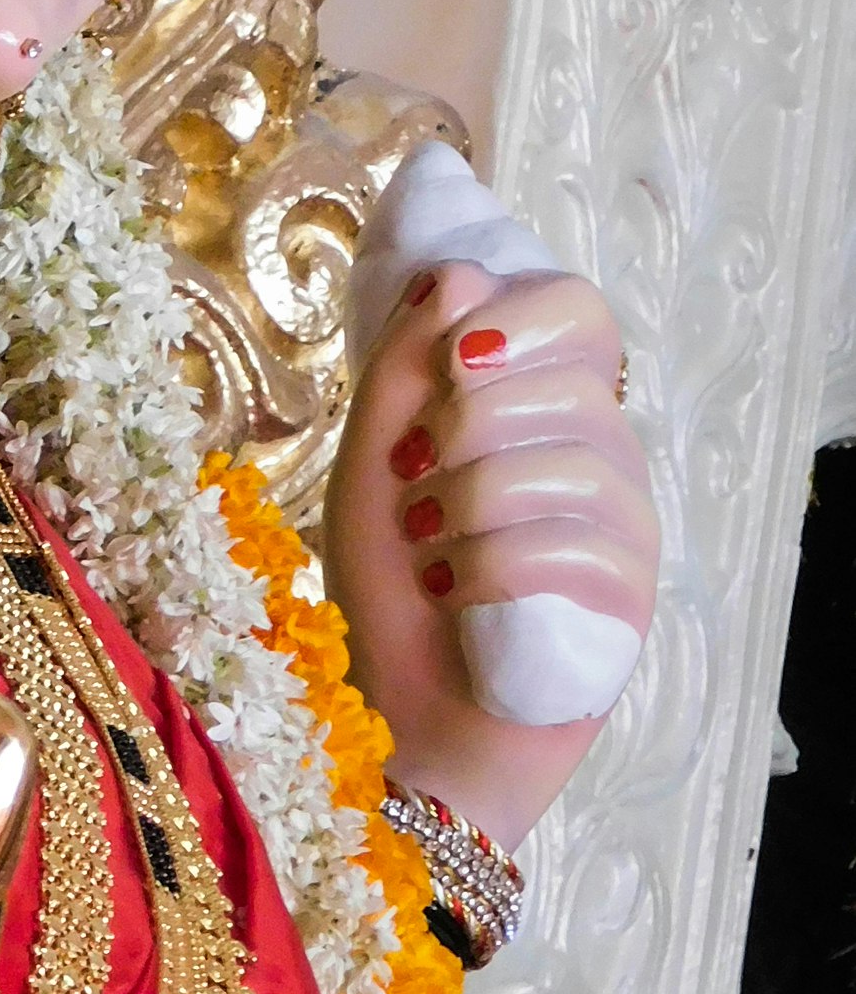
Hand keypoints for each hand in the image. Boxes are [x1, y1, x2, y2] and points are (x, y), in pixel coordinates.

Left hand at [322, 263, 657, 851]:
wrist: (398, 721)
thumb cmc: (386, 590)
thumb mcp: (369, 460)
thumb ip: (402, 365)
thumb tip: (455, 272)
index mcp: (546, 410)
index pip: (578, 311)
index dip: (509, 325)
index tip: (445, 367)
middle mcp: (601, 457)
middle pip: (564, 381)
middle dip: (463, 429)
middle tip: (420, 483)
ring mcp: (624, 530)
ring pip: (564, 464)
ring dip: (463, 508)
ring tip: (430, 550)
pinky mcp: (625, 602)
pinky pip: (562, 548)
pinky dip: (480, 572)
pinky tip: (452, 595)